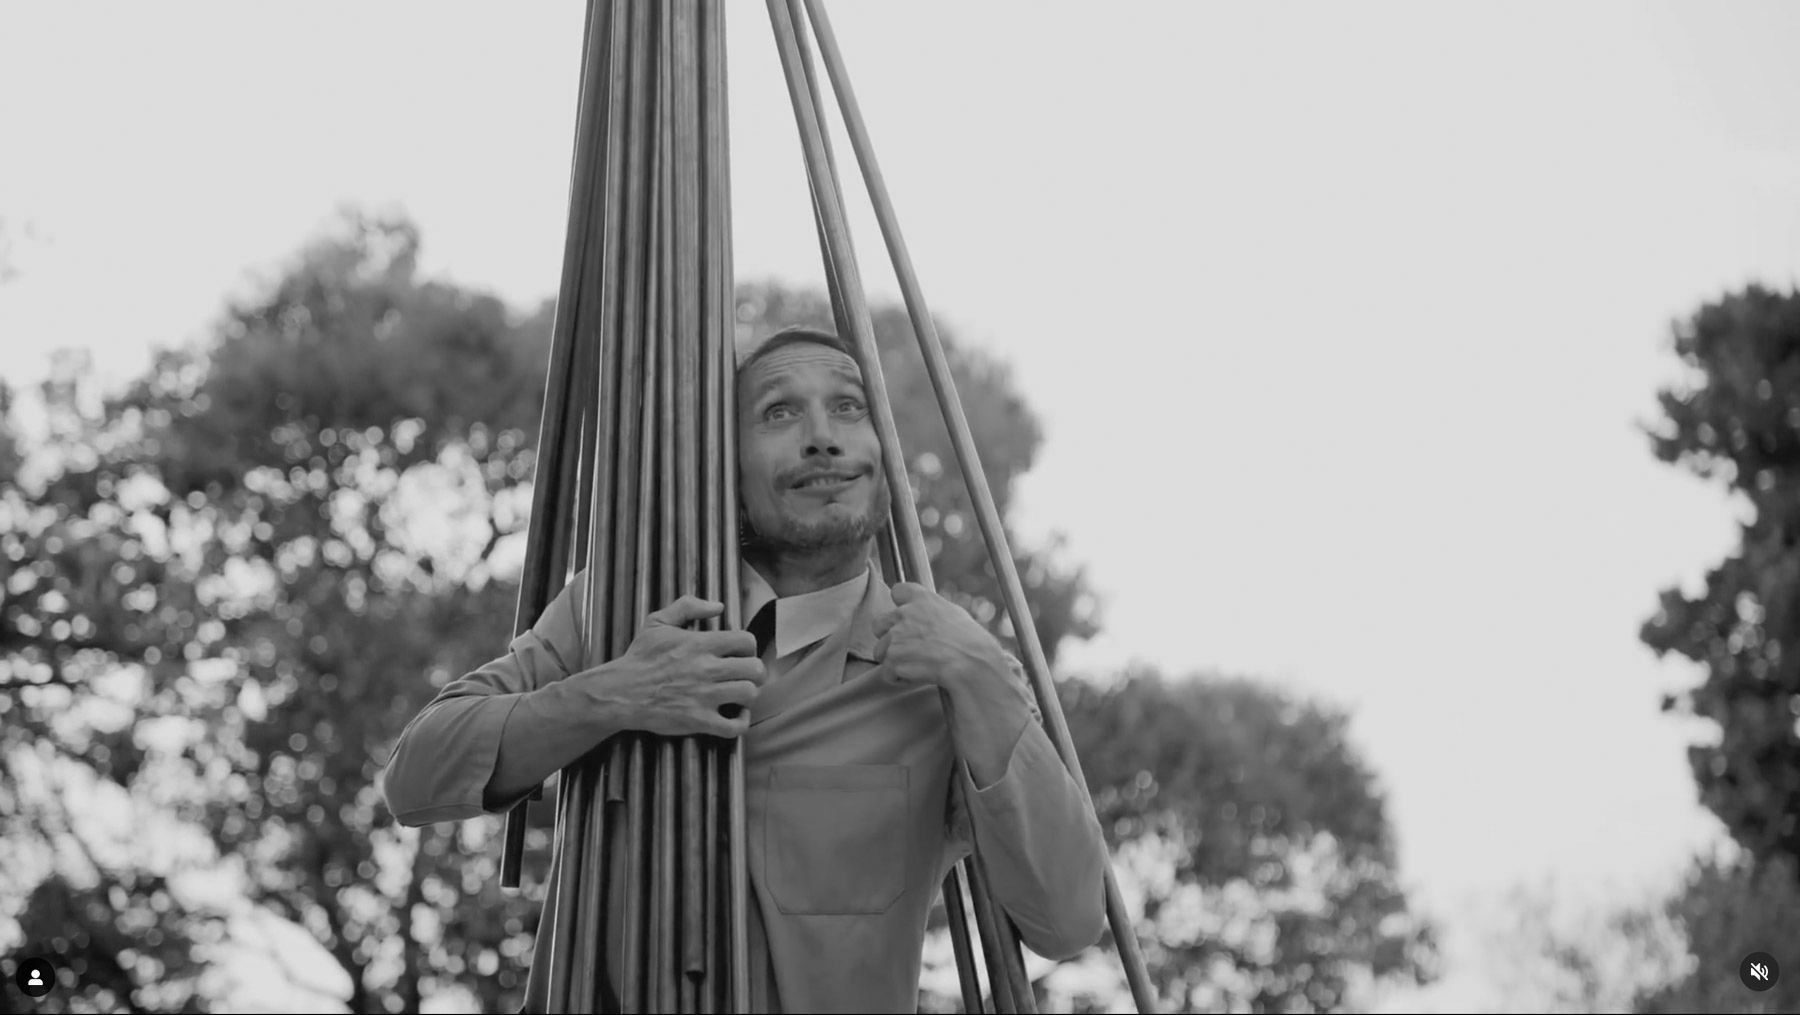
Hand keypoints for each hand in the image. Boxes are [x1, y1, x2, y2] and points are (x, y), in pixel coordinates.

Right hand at [571, 596, 764, 738]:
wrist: (620, 692)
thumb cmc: (639, 659)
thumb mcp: (657, 622)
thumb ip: (688, 606)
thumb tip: (716, 606)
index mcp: (700, 644)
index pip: (747, 641)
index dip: (749, 647)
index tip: (742, 654)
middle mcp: (707, 669)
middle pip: (755, 669)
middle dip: (755, 672)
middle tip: (745, 676)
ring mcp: (704, 696)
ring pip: (749, 694)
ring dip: (749, 695)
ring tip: (740, 695)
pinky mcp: (699, 721)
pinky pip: (735, 726)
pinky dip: (741, 722)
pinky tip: (734, 716)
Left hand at [871, 582, 1007, 690]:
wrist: (971, 663)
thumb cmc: (970, 642)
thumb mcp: (954, 615)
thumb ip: (932, 611)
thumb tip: (925, 616)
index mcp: (922, 599)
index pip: (898, 591)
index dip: (899, 606)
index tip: (906, 618)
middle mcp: (905, 614)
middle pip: (879, 624)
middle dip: (888, 638)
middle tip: (907, 650)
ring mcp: (896, 636)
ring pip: (881, 651)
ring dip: (894, 661)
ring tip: (918, 667)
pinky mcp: (893, 658)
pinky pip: (887, 672)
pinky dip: (899, 678)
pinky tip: (919, 676)